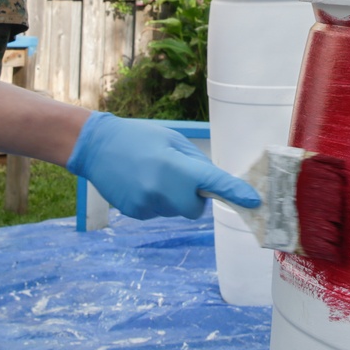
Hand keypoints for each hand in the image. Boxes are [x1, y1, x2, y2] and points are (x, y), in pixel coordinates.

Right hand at [66, 112, 260, 220]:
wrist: (95, 146)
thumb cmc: (136, 136)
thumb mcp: (169, 139)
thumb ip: (193, 161)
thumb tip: (212, 182)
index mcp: (173, 165)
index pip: (212, 182)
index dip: (235, 192)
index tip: (254, 202)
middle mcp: (162, 188)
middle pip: (195, 208)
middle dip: (192, 196)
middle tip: (176, 176)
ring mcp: (147, 203)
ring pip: (175, 210)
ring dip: (171, 198)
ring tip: (150, 175)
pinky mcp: (135, 212)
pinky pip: (157, 212)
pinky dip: (154, 201)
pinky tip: (138, 183)